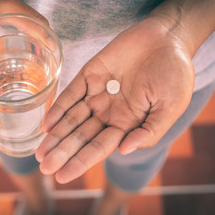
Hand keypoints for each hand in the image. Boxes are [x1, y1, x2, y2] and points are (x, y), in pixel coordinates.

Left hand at [35, 16, 194, 183]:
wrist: (167, 37)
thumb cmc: (175, 73)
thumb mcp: (171, 107)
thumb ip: (149, 132)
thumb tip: (124, 151)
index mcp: (127, 124)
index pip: (99, 148)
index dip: (80, 162)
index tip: (62, 177)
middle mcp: (109, 112)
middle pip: (81, 136)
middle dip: (62, 153)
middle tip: (45, 168)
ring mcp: (97, 94)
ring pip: (71, 119)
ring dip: (55, 135)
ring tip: (39, 153)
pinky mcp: (90, 74)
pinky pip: (70, 93)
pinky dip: (58, 108)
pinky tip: (46, 124)